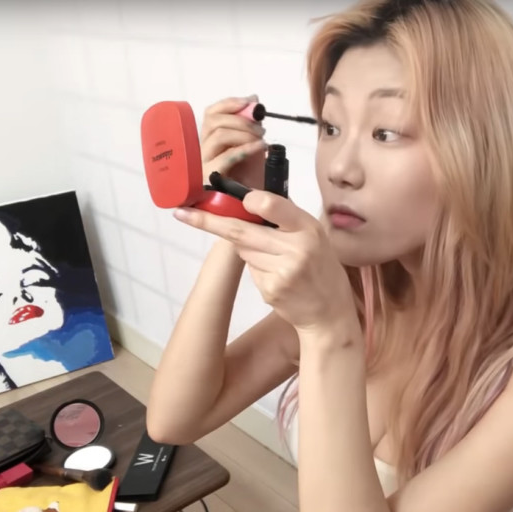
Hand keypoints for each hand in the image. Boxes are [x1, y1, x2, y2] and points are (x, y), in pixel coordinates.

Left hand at [173, 190, 358, 333]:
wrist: (329, 312)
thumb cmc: (320, 267)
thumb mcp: (314, 235)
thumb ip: (285, 219)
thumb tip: (246, 201)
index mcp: (308, 228)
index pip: (269, 205)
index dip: (246, 202)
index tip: (227, 197)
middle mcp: (296, 248)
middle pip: (241, 230)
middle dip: (208, 221)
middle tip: (183, 213)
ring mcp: (282, 272)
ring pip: (244, 249)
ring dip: (249, 248)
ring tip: (277, 258)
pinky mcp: (270, 290)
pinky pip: (250, 269)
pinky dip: (257, 268)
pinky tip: (277, 276)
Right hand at [200, 95, 266, 188]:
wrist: (254, 206)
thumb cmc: (251, 179)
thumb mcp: (252, 147)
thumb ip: (250, 125)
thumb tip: (253, 99)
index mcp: (210, 141)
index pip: (211, 113)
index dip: (230, 103)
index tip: (251, 102)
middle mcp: (201, 150)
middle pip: (213, 121)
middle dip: (240, 119)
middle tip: (261, 127)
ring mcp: (202, 165)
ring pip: (218, 136)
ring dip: (244, 133)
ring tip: (261, 139)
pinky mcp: (208, 180)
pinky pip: (226, 157)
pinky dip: (246, 148)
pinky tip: (260, 148)